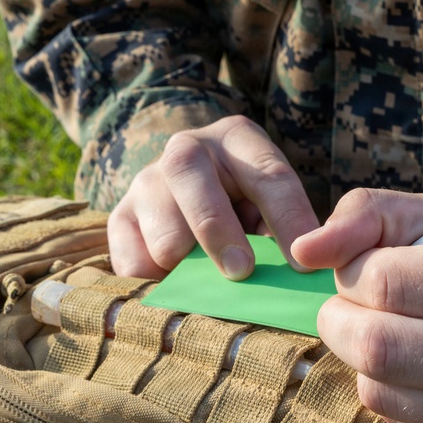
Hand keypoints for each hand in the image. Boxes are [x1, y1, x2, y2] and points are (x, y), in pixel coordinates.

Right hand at [107, 115, 319, 279]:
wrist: (184, 191)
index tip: (303, 265)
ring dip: (188, 268)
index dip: (289, 221)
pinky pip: (134, 265)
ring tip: (207, 280)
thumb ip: (280, 229)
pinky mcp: (119, 217)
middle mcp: (186, 149)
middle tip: (241, 271)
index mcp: (238, 138)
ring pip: (165, 238)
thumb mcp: (268, 201)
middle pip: (198, 187)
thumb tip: (295, 277)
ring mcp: (146, 181)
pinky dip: (158, 284)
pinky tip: (177, 283)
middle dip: (220, 233)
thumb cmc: (244, 203)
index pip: (270, 176)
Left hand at [291, 189, 422, 422]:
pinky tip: (422, 359)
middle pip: (381, 350)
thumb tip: (304, 250)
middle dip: (342, 319)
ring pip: (382, 393)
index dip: (355, 270)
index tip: (364, 264)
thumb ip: (370, 214)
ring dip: (363, 355)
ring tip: (392, 324)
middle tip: (354, 300)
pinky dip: (392, 388)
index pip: (392, 285)